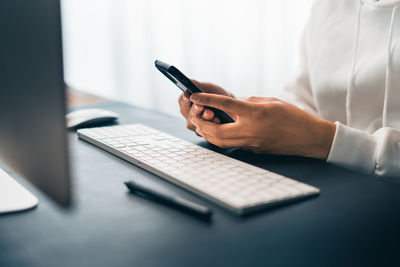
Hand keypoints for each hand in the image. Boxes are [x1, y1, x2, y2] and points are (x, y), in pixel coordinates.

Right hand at [178, 80, 232, 131]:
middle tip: (200, 106)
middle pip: (188, 113)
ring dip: (204, 118)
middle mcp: (189, 114)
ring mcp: (196, 125)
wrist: (232, 108)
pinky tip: (217, 121)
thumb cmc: (218, 97)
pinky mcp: (204, 133)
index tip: (188, 96)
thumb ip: (199, 85)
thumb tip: (189, 81)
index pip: (182, 101)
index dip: (184, 98)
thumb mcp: (209, 88)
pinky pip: (205, 131)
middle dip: (195, 109)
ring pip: (196, 123)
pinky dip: (211, 126)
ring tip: (211, 113)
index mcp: (188, 102)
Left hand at [190, 94, 335, 159]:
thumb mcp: (272, 101)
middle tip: (195, 117)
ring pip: (221, 143)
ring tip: (203, 125)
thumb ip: (250, 102)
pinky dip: (221, 139)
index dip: (207, 100)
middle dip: (202, 125)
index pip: (225, 106)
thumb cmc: (294, 117)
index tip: (194, 95)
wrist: (309, 138)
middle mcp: (251, 130)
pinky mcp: (254, 150)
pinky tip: (219, 132)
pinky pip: (232, 145)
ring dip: (209, 134)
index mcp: (256, 113)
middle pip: (216, 131)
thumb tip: (235, 106)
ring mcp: (252, 143)